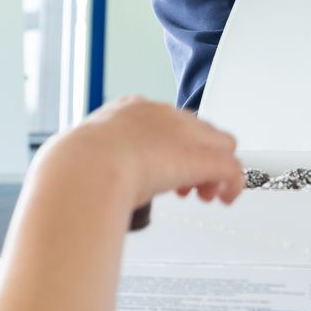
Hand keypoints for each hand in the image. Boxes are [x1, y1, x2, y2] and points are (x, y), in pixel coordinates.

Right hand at [35, 96, 243, 208]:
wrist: (87, 166)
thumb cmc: (77, 168)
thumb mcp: (83, 158)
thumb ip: (93, 166)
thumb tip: (81, 187)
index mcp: (131, 111)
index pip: (166, 122)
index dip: (169, 148)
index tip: (160, 169)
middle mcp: (162, 115)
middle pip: (197, 131)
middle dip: (194, 158)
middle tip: (185, 188)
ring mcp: (185, 134)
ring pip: (218, 145)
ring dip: (213, 171)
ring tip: (203, 194)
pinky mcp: (202, 157)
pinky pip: (231, 168)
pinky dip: (233, 185)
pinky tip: (225, 199)